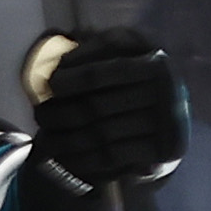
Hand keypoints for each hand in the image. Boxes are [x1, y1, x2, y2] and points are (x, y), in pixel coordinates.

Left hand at [24, 27, 187, 191]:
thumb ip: (94, 53)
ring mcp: (169, 123)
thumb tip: (59, 64)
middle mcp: (169, 92)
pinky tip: (63, 156)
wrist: (171, 120)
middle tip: (39, 115)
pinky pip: (113, 156)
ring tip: (44, 137)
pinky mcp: (164, 150)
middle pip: (100, 106)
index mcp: (157, 63)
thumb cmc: (134, 81)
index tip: (51, 82)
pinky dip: (83, 158)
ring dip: (65, 138)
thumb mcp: (121, 55)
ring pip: (101, 134)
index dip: (77, 77)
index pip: (111, 71)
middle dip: (62, 111)